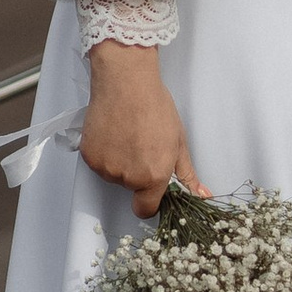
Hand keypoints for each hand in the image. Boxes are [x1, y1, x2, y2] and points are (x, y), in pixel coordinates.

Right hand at [80, 41, 204, 215]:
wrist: (126, 83)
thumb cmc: (154, 107)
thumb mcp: (178, 141)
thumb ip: (186, 174)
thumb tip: (202, 195)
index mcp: (153, 177)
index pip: (146, 209)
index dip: (148, 201)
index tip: (149, 188)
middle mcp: (128, 177)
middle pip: (130, 187)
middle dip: (136, 172)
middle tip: (140, 144)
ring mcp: (106, 168)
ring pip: (113, 174)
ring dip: (119, 162)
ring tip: (126, 134)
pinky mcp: (89, 156)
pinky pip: (98, 163)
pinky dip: (104, 152)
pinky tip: (112, 132)